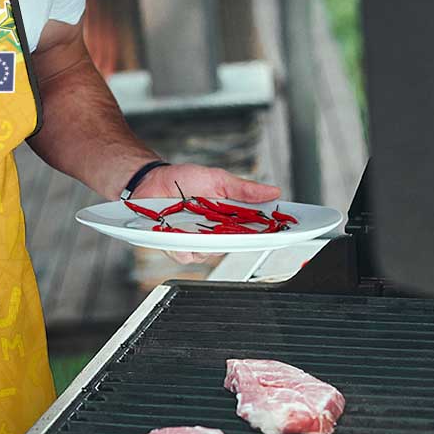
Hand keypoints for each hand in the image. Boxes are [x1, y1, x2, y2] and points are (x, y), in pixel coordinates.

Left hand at [134, 163, 281, 264]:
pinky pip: (184, 255)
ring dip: (206, 242)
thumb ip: (243, 189)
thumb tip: (273, 191)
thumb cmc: (183, 179)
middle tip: (238, 229)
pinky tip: (180, 235)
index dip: (269, 233)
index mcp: (228, 218)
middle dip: (237, 240)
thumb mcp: (217, 179)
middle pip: (233, 246)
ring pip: (209, 254)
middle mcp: (214, 233)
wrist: (151, 180)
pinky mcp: (175, 246)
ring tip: (200, 227)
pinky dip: (183, 247)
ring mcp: (195, 241)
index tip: (282, 231)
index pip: (253, 230)